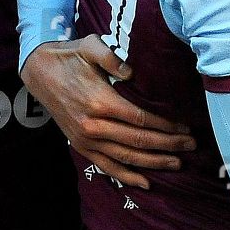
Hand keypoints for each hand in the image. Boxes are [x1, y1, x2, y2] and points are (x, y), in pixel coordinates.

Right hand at [21, 35, 193, 188]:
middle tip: (191, 146)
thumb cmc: (69, 57)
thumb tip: (132, 72)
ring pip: (126, 157)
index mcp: (100, 102)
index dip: (166, 127)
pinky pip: (107, 166)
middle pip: (139, 141)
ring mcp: (86, 139)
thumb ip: (112, 59)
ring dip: (154, 162)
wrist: (39, 72)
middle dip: (168, 146)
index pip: (142, 120)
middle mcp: (94, 126)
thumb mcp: (90, 47)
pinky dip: (127, 176)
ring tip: (177, 163)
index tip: (185, 128)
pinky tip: (146, 182)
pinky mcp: (81, 146)